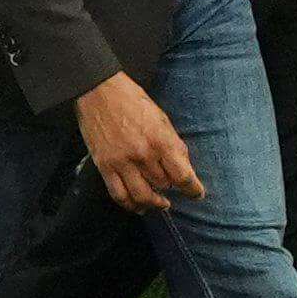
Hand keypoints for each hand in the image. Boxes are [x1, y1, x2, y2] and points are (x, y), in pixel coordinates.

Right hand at [73, 73, 204, 212]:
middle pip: (163, 185)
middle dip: (172, 189)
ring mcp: (122, 162)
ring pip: (141, 196)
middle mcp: (143, 155)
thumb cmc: (134, 102)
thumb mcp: (162, 119)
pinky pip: (118, 194)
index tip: (197, 194)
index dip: (193, 190)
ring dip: (153, 203)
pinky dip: (129, 204)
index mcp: (161, 141)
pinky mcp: (104, 166)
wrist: (99, 92)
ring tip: (160, 203)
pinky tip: (138, 205)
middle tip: (174, 190)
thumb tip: (183, 168)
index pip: (182, 176)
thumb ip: (173, 145)